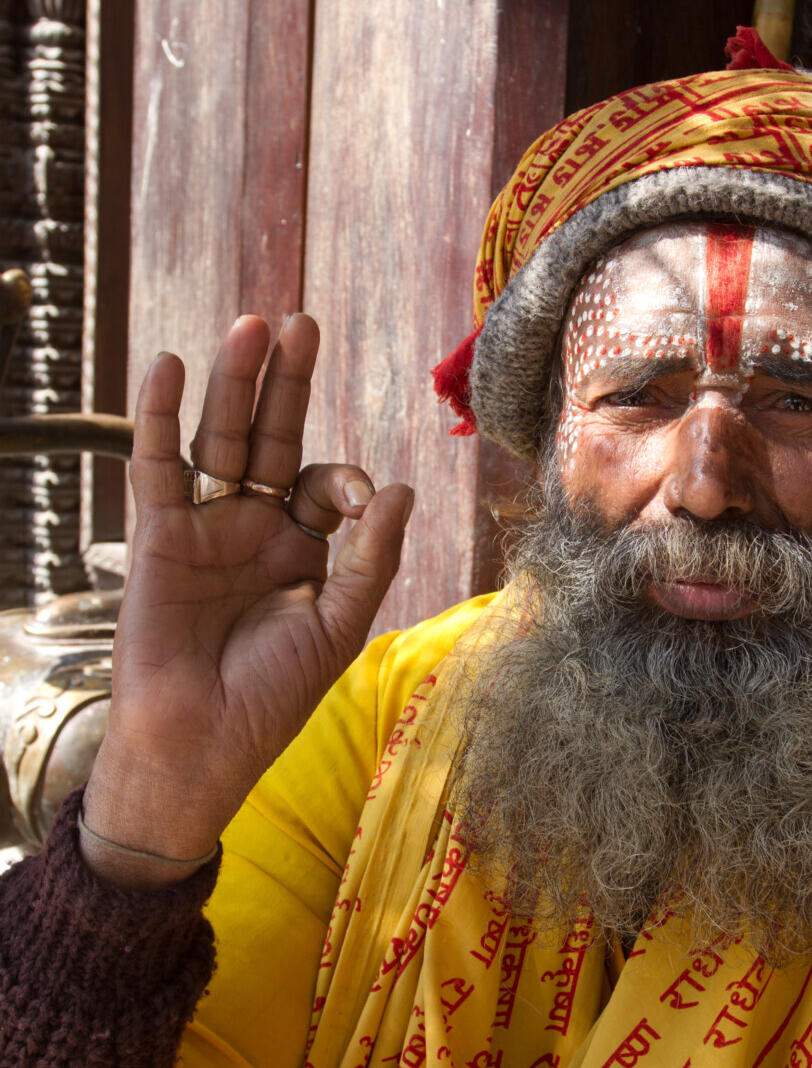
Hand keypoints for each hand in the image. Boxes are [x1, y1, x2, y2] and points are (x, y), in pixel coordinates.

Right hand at [81, 313, 413, 886]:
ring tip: (251, 327)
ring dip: (231, 385)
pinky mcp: (156, 537)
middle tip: (300, 324)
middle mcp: (252, 528)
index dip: (340, 479)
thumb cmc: (272, 697)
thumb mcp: (338, 626)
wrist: (202, 743)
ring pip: (217, 441)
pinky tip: (171, 366)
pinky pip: (156, 467)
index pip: (320, 483)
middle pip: (268, 439)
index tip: (351, 501)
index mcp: (300, 548)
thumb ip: (369, 558)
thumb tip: (399, 486)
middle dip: (284, 385)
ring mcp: (203, 528)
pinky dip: (160, 418)